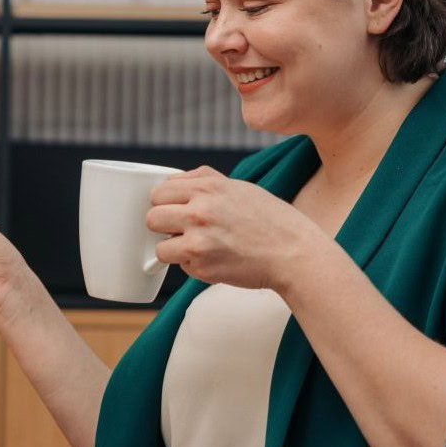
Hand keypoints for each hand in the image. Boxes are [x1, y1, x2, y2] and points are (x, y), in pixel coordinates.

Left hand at [146, 165, 318, 290]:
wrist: (293, 252)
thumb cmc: (269, 219)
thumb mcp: (238, 186)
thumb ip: (203, 179)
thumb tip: (173, 180)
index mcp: (207, 187)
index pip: (159, 192)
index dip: (165, 203)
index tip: (175, 210)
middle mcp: (199, 211)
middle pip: (151, 219)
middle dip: (164, 226)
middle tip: (183, 230)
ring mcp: (198, 241)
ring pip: (159, 248)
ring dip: (174, 250)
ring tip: (198, 247)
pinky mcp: (202, 266)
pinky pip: (181, 267)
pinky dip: (193, 265)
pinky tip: (215, 259)